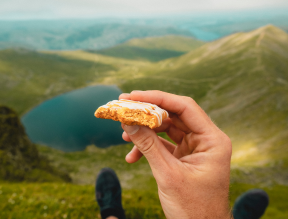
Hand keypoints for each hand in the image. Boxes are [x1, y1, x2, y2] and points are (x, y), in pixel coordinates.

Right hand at [120, 90, 231, 218]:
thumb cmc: (193, 209)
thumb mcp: (167, 175)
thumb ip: (148, 146)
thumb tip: (128, 122)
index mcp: (212, 140)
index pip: (185, 107)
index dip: (158, 98)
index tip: (133, 96)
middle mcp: (206, 139)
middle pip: (174, 115)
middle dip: (148, 113)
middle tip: (125, 110)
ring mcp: (195, 147)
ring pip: (167, 128)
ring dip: (145, 131)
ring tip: (125, 136)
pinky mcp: (185, 155)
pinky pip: (164, 143)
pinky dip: (148, 146)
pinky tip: (132, 157)